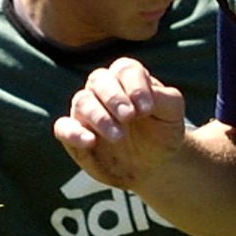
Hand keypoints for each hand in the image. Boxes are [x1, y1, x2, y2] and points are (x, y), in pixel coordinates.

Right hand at [53, 60, 187, 189]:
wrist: (153, 165)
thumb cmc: (162, 133)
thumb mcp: (173, 115)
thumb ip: (165, 99)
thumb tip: (145, 98)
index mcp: (128, 79)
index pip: (125, 70)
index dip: (135, 86)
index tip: (146, 109)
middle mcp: (104, 90)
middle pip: (99, 80)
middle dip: (114, 98)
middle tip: (129, 117)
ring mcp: (87, 112)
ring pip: (82, 101)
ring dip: (99, 117)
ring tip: (119, 136)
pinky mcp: (75, 135)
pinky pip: (63, 127)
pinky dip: (73, 132)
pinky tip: (90, 141)